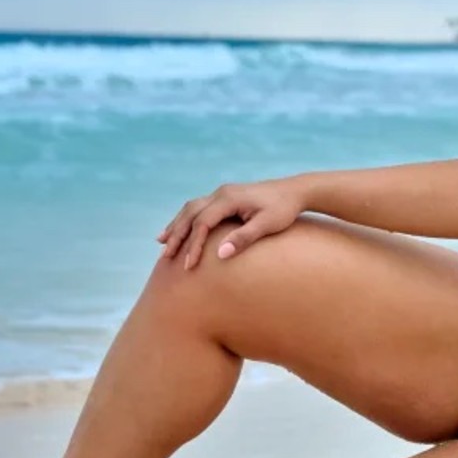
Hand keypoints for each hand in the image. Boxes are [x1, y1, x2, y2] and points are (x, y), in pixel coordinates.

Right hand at [158, 178, 307, 268]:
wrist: (295, 191)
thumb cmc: (284, 210)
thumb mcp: (267, 225)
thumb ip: (244, 238)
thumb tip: (220, 255)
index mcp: (229, 199)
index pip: (203, 223)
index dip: (194, 245)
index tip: (189, 266)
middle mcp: (221, 193)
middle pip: (190, 214)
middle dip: (177, 236)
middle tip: (165, 258)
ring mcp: (222, 193)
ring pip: (191, 209)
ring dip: (176, 226)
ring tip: (161, 243)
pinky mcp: (225, 197)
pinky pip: (199, 207)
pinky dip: (186, 219)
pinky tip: (178, 229)